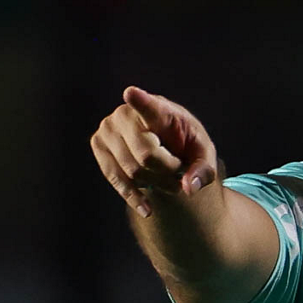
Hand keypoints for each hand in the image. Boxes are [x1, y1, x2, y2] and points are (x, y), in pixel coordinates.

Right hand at [90, 86, 218, 217]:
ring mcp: (108, 128)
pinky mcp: (99, 145)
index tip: (131, 93)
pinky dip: (133, 196)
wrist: (165, 142)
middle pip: (146, 155)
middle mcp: (127, 114)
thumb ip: (204, 170)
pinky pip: (115, 178)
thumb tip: (189, 188)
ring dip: (155, 184)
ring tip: (170, 182)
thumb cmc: (186, 143)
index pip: (148, 105)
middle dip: (167, 171)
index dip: (140, 100)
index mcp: (158, 108)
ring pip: (132, 170)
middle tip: (179, 172)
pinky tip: (147, 209)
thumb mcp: (203, 153)